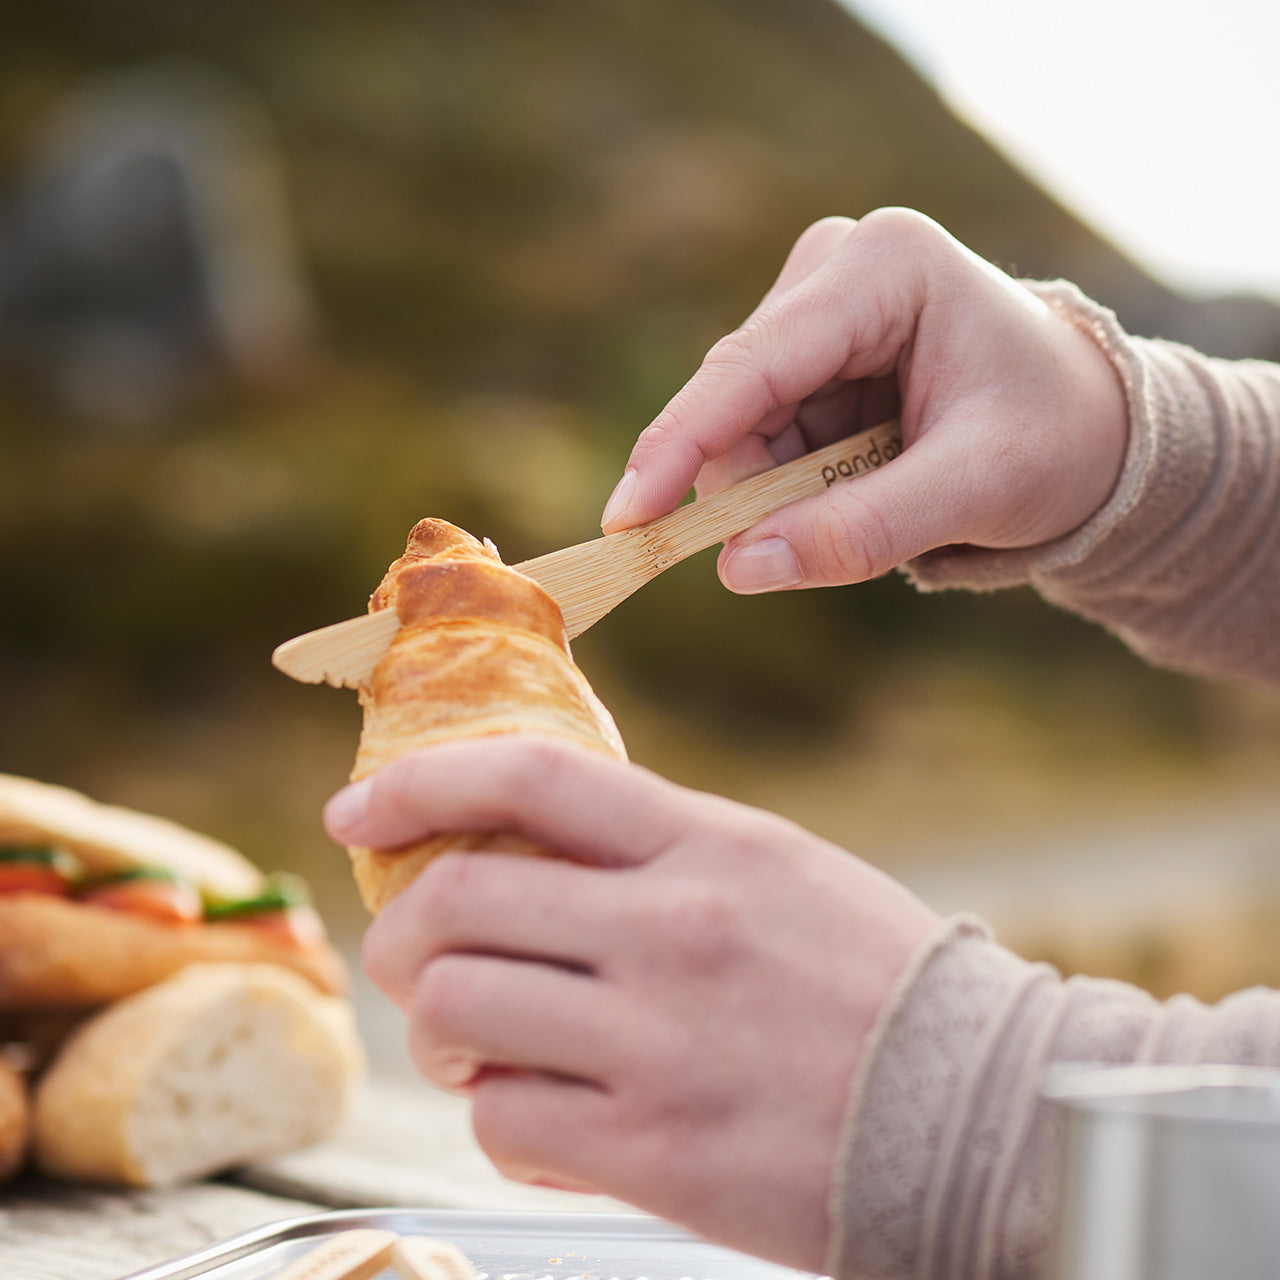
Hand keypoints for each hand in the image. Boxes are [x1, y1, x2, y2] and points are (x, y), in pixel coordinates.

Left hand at [325, 736, 939, 1271]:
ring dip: (442, 1034)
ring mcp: (660, 1045)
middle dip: (404, 933)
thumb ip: (657, 853)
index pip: (532, 779)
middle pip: (457, 902)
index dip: (421, 784)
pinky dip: (501, 1117)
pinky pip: (504, 1122)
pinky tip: (551, 1119)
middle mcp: (676, 931)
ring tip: (481, 1045)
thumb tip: (525, 852)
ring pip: (457, 1014)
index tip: (358, 812)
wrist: (988, 1113)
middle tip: (416, 957)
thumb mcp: (775, 873)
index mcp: (711, 845)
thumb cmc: (877, 984)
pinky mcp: (658, 1153)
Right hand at [600, 209, 1128, 592]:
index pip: (752, 365)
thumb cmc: (1054, 440)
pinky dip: (793, 483)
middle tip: (817, 545)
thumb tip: (740, 568)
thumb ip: (860, 530)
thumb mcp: (974, 491)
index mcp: (884, 269)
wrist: (1093, 428)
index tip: (625, 519)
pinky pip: (761, 437)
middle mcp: (837, 270)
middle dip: (755, 488)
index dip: (681, 446)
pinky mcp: (810, 351)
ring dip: (781, 490)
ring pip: (742, 429)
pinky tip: (863, 478)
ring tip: (881, 495)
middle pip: (736, 403)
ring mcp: (817, 308)